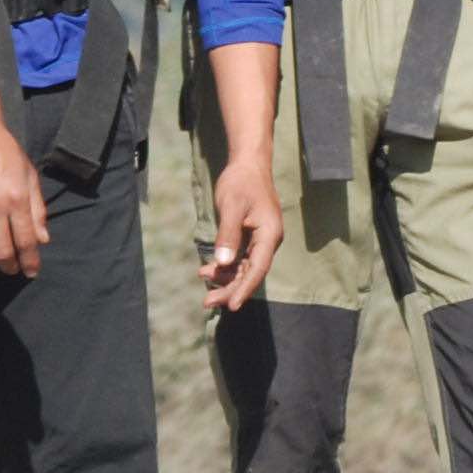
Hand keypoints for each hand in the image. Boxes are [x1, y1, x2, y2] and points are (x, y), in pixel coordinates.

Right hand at [0, 112, 50, 277]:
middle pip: (1, 250)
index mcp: (17, 198)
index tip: (31, 271)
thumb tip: (42, 239)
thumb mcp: (28, 174)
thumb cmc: (5, 150)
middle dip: (9, 265)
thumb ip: (37, 208)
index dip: (30, 261)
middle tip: (12, 268)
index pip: (25, 240)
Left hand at [202, 148, 283, 312]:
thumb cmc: (241, 183)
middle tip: (207, 302)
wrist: (248, 165)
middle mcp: (268, 241)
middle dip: (230, 289)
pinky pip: (240, 260)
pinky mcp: (251, 238)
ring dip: (225, 279)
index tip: (232, 306)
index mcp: (269, 234)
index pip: (258, 268)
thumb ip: (228, 235)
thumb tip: (222, 263)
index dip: (245, 289)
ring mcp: (260, 241)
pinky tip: (207, 271)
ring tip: (203, 284)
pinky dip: (225, 267)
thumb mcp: (231, 207)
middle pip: (251, 273)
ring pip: (244, 269)